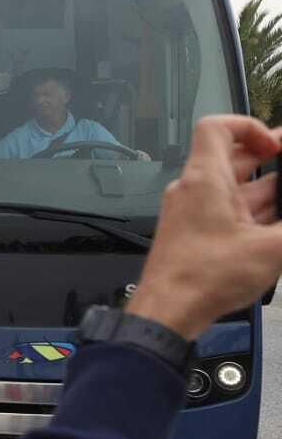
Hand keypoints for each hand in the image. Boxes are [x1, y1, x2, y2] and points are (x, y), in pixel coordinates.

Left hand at [125, 115, 281, 340]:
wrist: (168, 312)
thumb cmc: (204, 278)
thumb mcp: (271, 248)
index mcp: (204, 179)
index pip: (216, 128)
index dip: (249, 126)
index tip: (277, 143)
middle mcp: (194, 191)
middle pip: (235, 159)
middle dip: (272, 159)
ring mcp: (194, 213)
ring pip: (237, 190)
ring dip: (270, 191)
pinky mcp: (197, 234)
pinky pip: (230, 213)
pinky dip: (257, 213)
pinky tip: (277, 228)